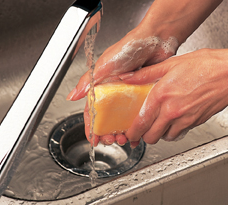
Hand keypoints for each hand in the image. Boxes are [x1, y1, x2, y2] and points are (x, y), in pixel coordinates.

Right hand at [68, 28, 178, 145]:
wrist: (155, 40)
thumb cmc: (128, 48)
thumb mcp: (104, 65)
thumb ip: (88, 81)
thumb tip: (73, 96)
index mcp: (102, 87)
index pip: (92, 111)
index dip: (91, 126)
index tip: (93, 139)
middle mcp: (115, 92)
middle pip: (108, 119)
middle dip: (108, 133)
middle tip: (112, 140)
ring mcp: (129, 95)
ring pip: (123, 120)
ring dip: (123, 132)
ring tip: (127, 139)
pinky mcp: (143, 95)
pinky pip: (139, 114)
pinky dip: (139, 125)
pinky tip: (140, 132)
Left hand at [121, 48, 227, 145]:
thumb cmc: (205, 65)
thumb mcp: (170, 64)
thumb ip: (145, 74)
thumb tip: (127, 77)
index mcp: (161, 95)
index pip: (140, 123)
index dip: (132, 132)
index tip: (129, 133)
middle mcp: (171, 111)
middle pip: (150, 136)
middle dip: (143, 136)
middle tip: (142, 130)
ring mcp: (184, 119)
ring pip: (164, 138)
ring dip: (158, 134)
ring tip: (157, 124)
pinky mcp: (194, 123)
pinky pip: (178, 134)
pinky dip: (172, 132)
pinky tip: (172, 122)